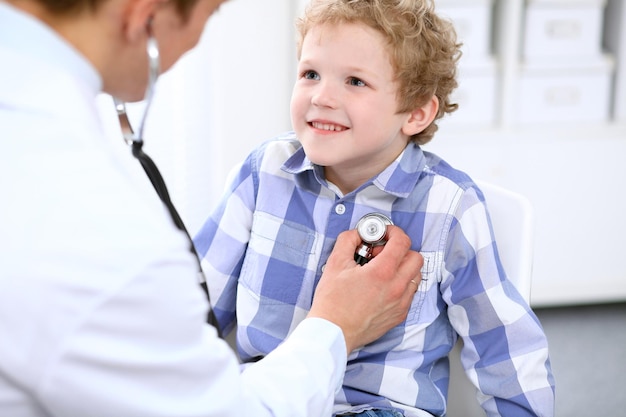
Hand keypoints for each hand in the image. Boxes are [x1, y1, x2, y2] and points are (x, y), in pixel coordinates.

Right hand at [307, 226, 422, 352]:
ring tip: (382, 271)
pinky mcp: (399, 315)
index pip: (402, 242)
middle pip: (416, 258)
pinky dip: (401, 285)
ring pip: (415, 276)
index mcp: (382, 272)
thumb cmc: (332, 301)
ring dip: (403, 268)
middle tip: (382, 253)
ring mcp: (400, 303)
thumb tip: (358, 233)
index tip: (384, 234)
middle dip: (401, 250)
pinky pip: (410, 294)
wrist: (333, 332)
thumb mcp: (335, 264)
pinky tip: (382, 287)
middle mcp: (397, 288)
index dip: (394, 232)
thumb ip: (348, 241)